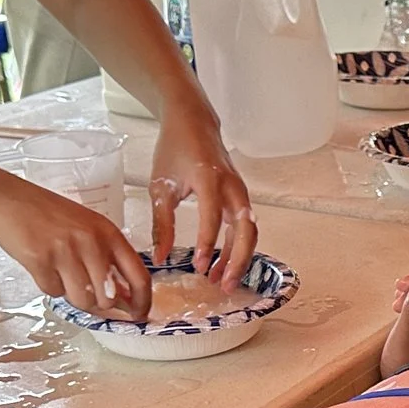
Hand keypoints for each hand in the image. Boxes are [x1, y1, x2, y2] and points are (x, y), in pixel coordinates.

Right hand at [0, 176, 154, 319]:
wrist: (8, 199)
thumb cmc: (48, 214)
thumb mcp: (87, 228)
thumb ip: (107, 257)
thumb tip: (121, 297)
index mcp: (109, 233)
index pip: (139, 276)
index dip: (142, 302)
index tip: (139, 315)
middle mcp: (92, 242)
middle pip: (108, 298)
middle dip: (96, 302)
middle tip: (82, 288)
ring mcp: (66, 251)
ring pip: (82, 300)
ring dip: (71, 294)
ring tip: (60, 271)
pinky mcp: (41, 260)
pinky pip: (54, 292)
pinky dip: (49, 285)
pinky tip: (43, 265)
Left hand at [147, 100, 256, 286]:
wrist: (193, 122)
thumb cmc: (175, 150)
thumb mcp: (161, 187)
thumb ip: (161, 224)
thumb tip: (160, 258)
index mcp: (209, 178)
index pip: (212, 216)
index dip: (206, 244)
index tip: (196, 266)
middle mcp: (231, 186)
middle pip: (245, 229)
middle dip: (237, 260)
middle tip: (222, 285)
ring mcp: (239, 192)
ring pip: (248, 231)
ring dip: (238, 258)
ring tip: (220, 282)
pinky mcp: (239, 198)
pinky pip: (244, 227)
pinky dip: (236, 248)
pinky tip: (220, 265)